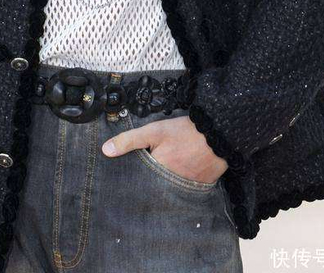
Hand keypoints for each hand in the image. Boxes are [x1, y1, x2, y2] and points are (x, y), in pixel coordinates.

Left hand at [101, 114, 228, 184]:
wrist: (218, 132)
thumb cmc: (184, 131)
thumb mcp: (154, 131)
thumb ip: (129, 140)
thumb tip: (106, 150)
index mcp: (157, 172)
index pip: (139, 183)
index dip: (132, 181)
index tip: (124, 183)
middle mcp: (171, 186)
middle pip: (153, 191)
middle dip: (147, 187)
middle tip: (142, 182)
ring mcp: (187, 189)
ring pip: (168, 193)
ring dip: (162, 189)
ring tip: (157, 183)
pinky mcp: (199, 188)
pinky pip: (184, 193)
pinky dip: (179, 188)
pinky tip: (176, 180)